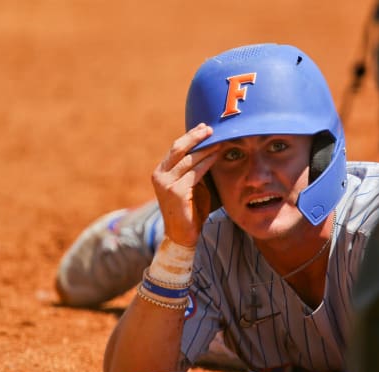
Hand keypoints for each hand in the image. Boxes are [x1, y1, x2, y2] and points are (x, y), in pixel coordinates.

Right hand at [151, 123, 218, 247]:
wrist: (182, 236)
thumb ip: (194, 169)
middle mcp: (159, 175)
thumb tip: (209, 148)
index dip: (190, 136)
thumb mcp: (191, 185)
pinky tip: (216, 156)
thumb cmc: (190, 211)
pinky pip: (194, 172)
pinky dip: (207, 162)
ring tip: (218, 141)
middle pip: (178, 148)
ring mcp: (166, 184)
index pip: (175, 149)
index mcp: (160, 172)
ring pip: (188, 159)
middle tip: (211, 128)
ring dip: (205, 148)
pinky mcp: (176, 192)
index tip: (204, 127)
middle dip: (195, 136)